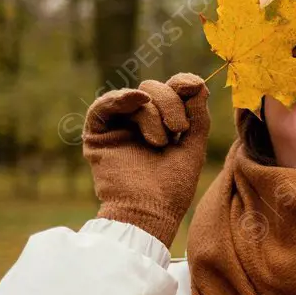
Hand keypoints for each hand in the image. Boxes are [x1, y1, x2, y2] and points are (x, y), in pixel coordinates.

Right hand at [82, 73, 209, 247]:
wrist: (150, 212)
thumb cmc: (173, 186)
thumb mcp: (194, 145)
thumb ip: (197, 115)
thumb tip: (198, 82)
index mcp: (163, 123)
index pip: (171, 90)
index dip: (182, 82)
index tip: (194, 85)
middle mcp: (140, 122)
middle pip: (154, 89)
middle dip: (170, 104)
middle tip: (176, 131)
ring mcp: (118, 127)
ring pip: (136, 97)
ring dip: (153, 114)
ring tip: (160, 142)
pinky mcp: (97, 135)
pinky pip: (103, 106)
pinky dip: (119, 98)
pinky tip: (136, 99)